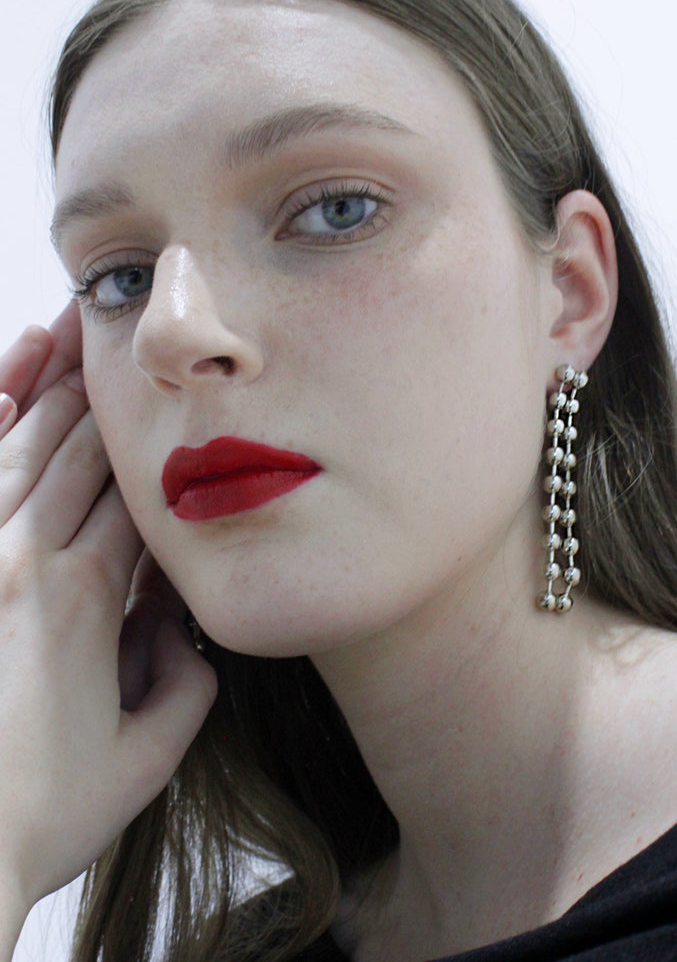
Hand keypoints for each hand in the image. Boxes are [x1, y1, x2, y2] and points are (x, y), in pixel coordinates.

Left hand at [0, 308, 216, 946]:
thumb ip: (188, 689)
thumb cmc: (40, 812)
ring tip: (61, 333)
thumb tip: (190, 635)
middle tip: (113, 334)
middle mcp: (30, 564)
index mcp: (90, 600)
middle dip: (100, 392)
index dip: (152, 445)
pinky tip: (2, 387)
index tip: (165, 402)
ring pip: (19, 450)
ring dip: (44, 389)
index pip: (134, 494)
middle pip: (78, 454)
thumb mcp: (145, 761)